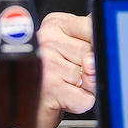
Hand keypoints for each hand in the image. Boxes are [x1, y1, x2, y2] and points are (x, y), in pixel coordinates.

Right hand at [37, 12, 95, 127]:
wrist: (23, 101)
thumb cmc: (48, 72)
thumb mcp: (68, 45)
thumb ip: (89, 40)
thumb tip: (104, 48)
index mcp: (53, 24)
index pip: (91, 28)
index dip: (96, 46)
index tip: (88, 53)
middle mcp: (46, 40)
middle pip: (92, 55)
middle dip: (89, 69)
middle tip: (69, 72)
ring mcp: (47, 64)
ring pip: (91, 78)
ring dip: (84, 88)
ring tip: (64, 84)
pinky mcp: (50, 89)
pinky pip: (85, 98)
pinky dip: (80, 103)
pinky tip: (65, 97)